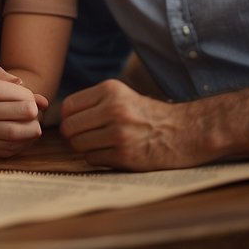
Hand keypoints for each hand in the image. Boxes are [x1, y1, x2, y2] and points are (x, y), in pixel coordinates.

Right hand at [0, 63, 46, 157]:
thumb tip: (18, 81)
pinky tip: (30, 132)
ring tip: (37, 122)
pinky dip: (27, 140)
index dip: (15, 92)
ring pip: (10, 132)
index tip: (30, 95)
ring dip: (30, 127)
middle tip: (36, 109)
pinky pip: (12, 147)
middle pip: (2, 111)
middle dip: (26, 110)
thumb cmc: (0, 92)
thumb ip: (6, 75)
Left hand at [60, 79, 196, 169]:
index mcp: (110, 90)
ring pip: (78, 144)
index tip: (77, 123)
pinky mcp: (125, 155)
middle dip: (72, 135)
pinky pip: (92, 158)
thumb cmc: (148, 115)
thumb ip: (94, 102)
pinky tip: (112, 153)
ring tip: (99, 145)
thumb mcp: (122, 96)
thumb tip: (62, 117)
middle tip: (83, 138)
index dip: (68, 117)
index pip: (69, 106)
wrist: (186, 132)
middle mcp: (114, 109)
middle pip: (69, 127)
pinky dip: (97, 158)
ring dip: (84, 148)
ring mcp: (119, 133)